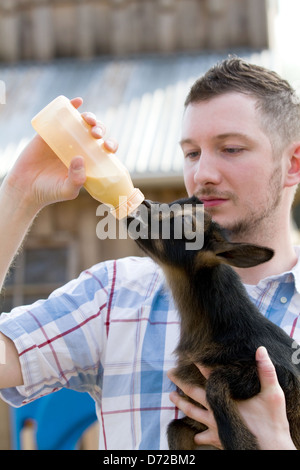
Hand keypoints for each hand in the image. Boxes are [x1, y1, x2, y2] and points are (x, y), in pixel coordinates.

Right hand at [3, 97, 117, 210]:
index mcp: (88, 161)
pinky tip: (77, 101)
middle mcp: (79, 148)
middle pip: (95, 133)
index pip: (104, 149)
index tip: (108, 147)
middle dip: (100, 129)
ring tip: (88, 120)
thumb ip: (76, 180)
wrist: (25, 188)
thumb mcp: (67, 190)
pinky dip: (71, 107)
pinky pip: (61, 117)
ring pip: (81, 123)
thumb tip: (80, 158)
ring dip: (89, 117)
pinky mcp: (49, 132)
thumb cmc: (50, 192)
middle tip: (96, 134)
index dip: (110, 144)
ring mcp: (65, 139)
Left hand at [168, 347, 296, 449]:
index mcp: (225, 397)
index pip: (210, 376)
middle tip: (169, 372)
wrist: (270, 450)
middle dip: (181, 382)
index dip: (201, 364)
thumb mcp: (272, 394)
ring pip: (193, 413)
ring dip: (182, 405)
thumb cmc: (271, 422)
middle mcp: (216, 410)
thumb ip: (266, 371)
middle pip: (194, 393)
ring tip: (171, 397)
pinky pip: (205, 437)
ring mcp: (216, 425)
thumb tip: (261, 350)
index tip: (190, 355)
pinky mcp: (219, 439)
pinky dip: (200, 437)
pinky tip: (196, 437)